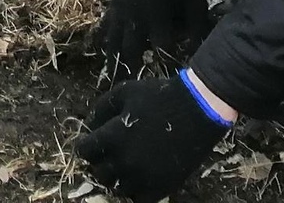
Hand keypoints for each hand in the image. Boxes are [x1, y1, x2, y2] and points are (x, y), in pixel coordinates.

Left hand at [76, 73, 228, 201]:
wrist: (198, 108)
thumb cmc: (159, 97)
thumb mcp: (125, 92)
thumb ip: (102, 108)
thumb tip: (89, 124)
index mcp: (113, 137)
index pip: (85, 151)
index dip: (86, 145)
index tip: (92, 143)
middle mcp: (125, 161)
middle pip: (100, 172)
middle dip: (101, 162)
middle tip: (109, 154)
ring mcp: (144, 177)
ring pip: (117, 189)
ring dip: (117, 178)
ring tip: (125, 165)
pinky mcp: (162, 187)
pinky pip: (139, 199)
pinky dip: (136, 191)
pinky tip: (140, 178)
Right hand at [94, 0, 214, 76]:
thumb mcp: (195, 2)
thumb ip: (198, 29)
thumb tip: (200, 56)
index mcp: (157, 15)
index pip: (161, 48)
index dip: (166, 66)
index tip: (170, 83)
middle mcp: (135, 17)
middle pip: (129, 51)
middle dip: (131, 72)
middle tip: (130, 92)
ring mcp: (121, 12)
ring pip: (113, 43)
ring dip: (114, 63)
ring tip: (112, 83)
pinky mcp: (114, 8)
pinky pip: (104, 29)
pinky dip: (103, 44)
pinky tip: (103, 57)